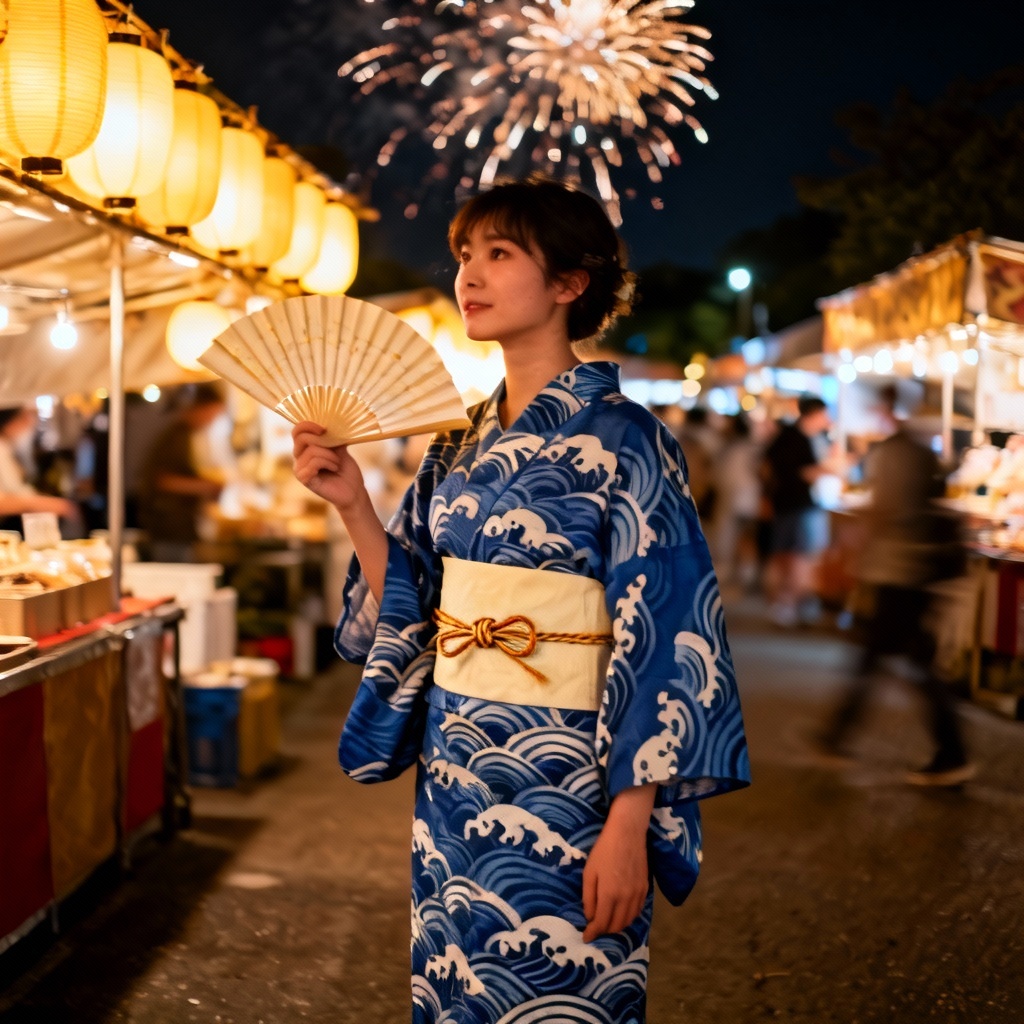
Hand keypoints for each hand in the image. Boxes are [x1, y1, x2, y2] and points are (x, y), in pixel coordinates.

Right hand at [291, 421, 367, 511]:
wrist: (354, 490)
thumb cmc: (346, 470)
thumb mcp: (340, 448)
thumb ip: (333, 436)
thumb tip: (334, 421)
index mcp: (305, 449)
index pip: (297, 431)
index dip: (308, 425)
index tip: (324, 428)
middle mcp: (298, 458)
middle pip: (301, 438)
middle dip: (322, 441)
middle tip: (336, 450)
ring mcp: (300, 469)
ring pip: (311, 451)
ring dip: (330, 456)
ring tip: (337, 464)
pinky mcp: (305, 480)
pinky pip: (313, 463)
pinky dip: (328, 463)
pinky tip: (334, 469)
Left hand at [581, 785, 654, 941]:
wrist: (627, 833)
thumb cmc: (604, 850)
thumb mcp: (589, 872)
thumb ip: (589, 897)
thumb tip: (589, 917)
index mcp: (609, 895)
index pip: (601, 923)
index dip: (593, 933)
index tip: (586, 937)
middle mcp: (626, 899)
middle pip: (616, 926)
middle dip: (604, 931)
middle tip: (595, 928)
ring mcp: (638, 894)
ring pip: (628, 921)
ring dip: (617, 926)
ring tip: (607, 923)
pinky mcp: (646, 889)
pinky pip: (637, 911)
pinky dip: (628, 917)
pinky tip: (621, 913)